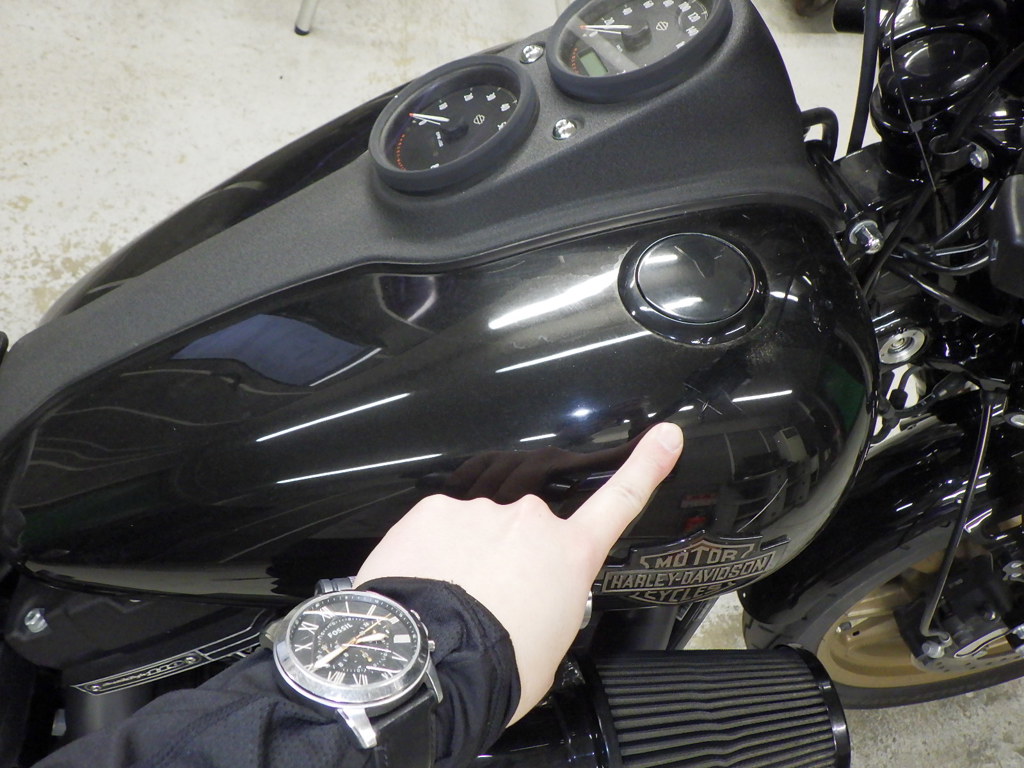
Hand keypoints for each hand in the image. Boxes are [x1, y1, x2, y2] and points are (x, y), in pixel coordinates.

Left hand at [354, 422, 683, 722]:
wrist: (432, 663)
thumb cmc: (498, 666)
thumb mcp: (551, 645)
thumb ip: (553, 606)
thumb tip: (536, 603)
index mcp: (570, 555)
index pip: (618, 502)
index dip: (645, 467)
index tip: (664, 437)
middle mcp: (532, 520)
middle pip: (526, 530)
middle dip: (510, 556)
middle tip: (489, 601)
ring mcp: (483, 510)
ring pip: (479, 529)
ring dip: (468, 556)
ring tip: (452, 600)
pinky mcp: (436, 509)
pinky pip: (438, 527)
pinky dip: (432, 551)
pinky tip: (426, 583)